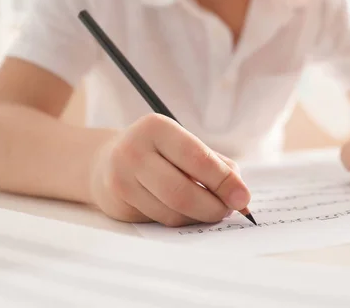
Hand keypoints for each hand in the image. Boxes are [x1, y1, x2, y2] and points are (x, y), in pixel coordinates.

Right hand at [89, 114, 250, 226]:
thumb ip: (215, 164)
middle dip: (213, 207)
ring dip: (199, 216)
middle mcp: (133, 151)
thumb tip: (239, 194)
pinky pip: (160, 221)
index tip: (243, 198)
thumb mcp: (184, 144)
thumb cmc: (160, 152)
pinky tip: (185, 210)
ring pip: (172, 212)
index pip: (197, 158)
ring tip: (208, 208)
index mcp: (157, 128)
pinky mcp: (118, 204)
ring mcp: (121, 179)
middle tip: (229, 211)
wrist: (106, 161)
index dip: (224, 181)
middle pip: (182, 192)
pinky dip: (182, 220)